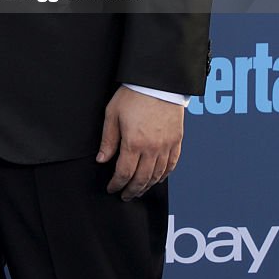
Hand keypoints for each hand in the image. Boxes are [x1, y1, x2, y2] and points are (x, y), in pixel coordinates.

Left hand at [96, 86, 183, 200]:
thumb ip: (108, 140)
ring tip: (138, 190)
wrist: (158, 82)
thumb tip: (102, 159)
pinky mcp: (176, 141)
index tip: (111, 188)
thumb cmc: (133, 95)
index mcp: (134, 143)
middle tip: (125, 196)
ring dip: (147, 186)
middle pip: (141, 179)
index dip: (116, 184)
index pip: (124, 173)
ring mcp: (166, 146)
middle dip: (131, 190)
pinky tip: (157, 178)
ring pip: (157, 175)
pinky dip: (164, 175)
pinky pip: (171, 165)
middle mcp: (152, 149)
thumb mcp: (113, 114)